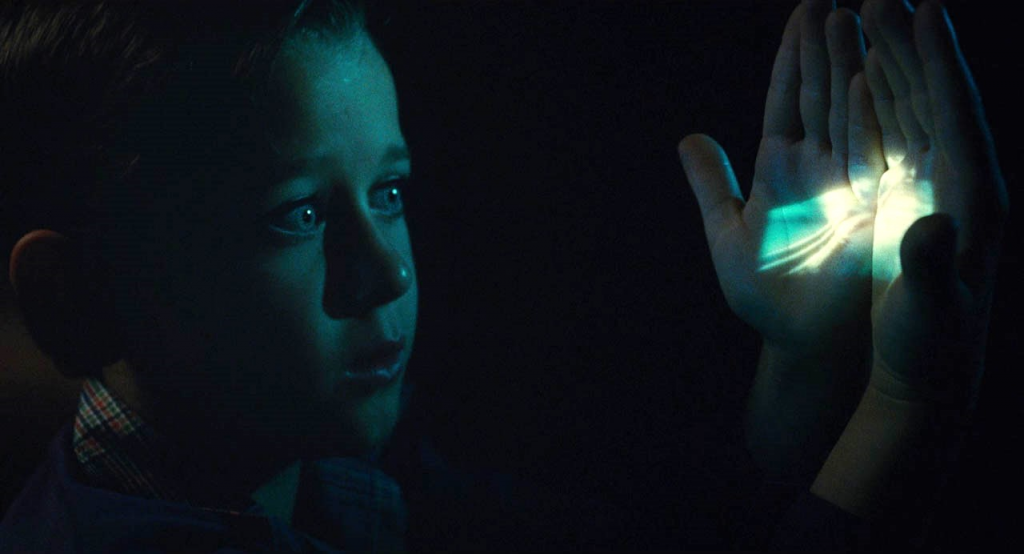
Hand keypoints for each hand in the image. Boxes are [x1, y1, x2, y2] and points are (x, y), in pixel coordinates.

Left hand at [679, 0, 873, 357]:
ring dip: (846, 66)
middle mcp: (818, 165)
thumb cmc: (765, 292)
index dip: (794, 55)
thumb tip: (687, 137)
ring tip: (849, 15)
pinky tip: (864, 77)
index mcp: (782, 165)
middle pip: (820, 92)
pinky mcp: (864, 208)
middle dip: (825, 44)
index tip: (804, 9)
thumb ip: (709, 183)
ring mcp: (844, 182)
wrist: (799, 340)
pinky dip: (863, 118)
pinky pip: (864, 156)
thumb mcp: (725, 230)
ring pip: (845, 113)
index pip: (788, 96)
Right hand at [860, 0, 1006, 404]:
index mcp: (973, 201)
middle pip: (937, 100)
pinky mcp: (913, 198)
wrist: (923, 372)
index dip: (940, 64)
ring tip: (870, 16)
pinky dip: (881, 98)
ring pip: (916, 110)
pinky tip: (863, 72)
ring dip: (894, 61)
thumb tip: (934, 224)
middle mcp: (961, 184)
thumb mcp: (930, 313)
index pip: (958, 118)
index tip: (925, 13)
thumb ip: (933, 268)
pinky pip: (897, 136)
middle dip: (911, 47)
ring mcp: (938, 188)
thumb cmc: (926, 347)